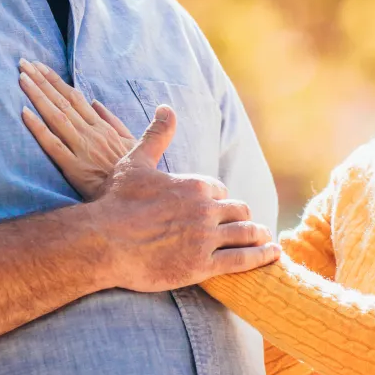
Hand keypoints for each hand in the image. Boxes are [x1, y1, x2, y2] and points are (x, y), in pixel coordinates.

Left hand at [19, 60, 135, 198]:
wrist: (135, 200)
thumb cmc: (132, 175)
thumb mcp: (132, 144)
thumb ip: (114, 122)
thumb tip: (96, 103)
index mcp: (102, 127)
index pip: (75, 97)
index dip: (55, 81)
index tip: (39, 67)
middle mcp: (90, 133)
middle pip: (62, 101)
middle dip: (41, 81)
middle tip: (22, 63)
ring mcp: (82, 150)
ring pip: (56, 117)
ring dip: (38, 96)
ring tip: (22, 78)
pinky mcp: (74, 169)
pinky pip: (53, 145)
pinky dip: (38, 128)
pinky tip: (24, 113)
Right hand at [82, 102, 278, 292]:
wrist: (102, 242)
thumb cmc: (116, 202)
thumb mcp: (135, 162)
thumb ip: (156, 136)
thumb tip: (166, 108)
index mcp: (194, 184)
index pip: (220, 191)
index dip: (219, 199)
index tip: (217, 208)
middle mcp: (205, 209)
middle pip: (239, 211)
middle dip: (242, 217)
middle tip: (246, 226)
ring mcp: (206, 238)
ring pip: (246, 233)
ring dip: (258, 235)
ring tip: (265, 240)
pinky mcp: (203, 266)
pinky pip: (242, 259)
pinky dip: (261, 256)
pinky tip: (271, 253)